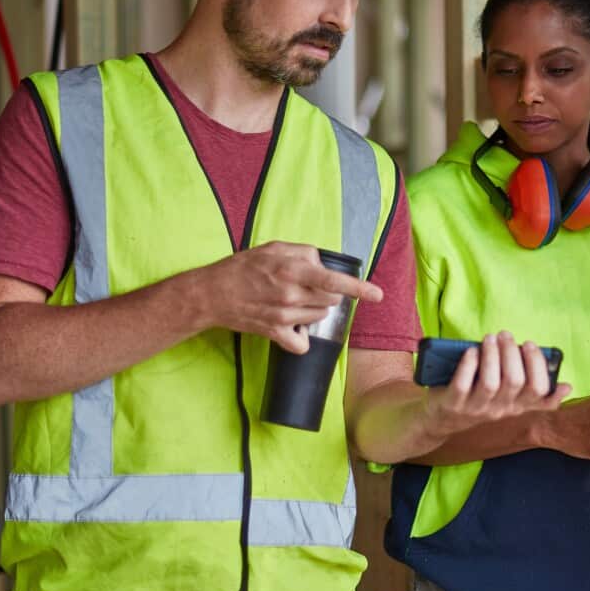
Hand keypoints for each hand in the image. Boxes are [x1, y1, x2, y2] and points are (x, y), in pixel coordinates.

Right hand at [197, 241, 382, 352]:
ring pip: (319, 318)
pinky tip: (292, 325)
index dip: (359, 288)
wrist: (212, 294)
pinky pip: (302, 342)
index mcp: (293, 270)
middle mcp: (291, 295)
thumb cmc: (243, 267)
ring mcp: (284, 317)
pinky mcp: (275, 333)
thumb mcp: (274, 248)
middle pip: (331, 301)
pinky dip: (302, 336)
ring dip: (313, 310)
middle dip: (325, 294)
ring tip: (291, 301)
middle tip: (303, 287)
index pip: (334, 281)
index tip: (377, 294)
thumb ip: (303, 253)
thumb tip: (322, 263)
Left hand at [421, 332, 571, 437]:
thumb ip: (533, 391)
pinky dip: (469, 365)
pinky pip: (463, 384)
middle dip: (512, 353)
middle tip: (505, 335)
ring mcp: (476, 409)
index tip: (529, 344)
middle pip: (516, 382)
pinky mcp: (453, 404)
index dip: (537, 365)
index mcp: (516, 407)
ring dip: (492, 355)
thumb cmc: (479, 398)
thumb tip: (567, 387)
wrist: (440, 419)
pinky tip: (471, 351)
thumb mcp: (508, 399)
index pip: (539, 391)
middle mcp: (499, 410)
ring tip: (490, 338)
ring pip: (492, 383)